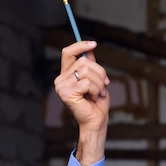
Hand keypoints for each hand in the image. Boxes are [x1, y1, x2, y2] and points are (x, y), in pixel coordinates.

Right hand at [53, 41, 110, 165]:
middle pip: (83, 62)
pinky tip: (94, 98)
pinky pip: (87, 83)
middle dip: (100, 72)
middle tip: (105, 84)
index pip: (68, 53)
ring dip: (99, 83)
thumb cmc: (96, 103)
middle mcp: (60, 79)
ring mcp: (61, 86)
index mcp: (66, 74)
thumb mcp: (97, 80)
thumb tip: (90, 50)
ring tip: (99, 93)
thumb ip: (91, 66)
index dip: (80, 46)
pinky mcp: (66, 93)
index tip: (94, 44)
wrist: (96, 121)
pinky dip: (96, 90)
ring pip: (86, 72)